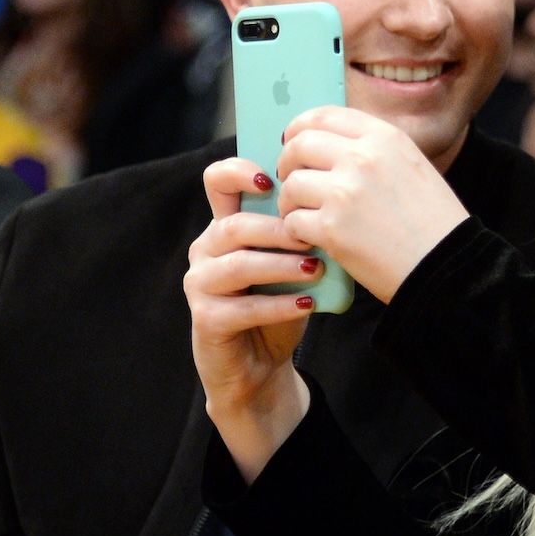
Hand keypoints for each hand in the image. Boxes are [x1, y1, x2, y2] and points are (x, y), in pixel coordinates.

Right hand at [184, 156, 316, 483]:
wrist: (262, 364)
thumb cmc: (282, 303)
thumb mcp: (295, 263)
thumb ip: (301, 235)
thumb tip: (333, 209)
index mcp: (227, 224)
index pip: (218, 181)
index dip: (240, 171)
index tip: (273, 179)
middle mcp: (206, 248)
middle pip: (235, 224)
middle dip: (279, 229)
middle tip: (315, 236)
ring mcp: (201, 284)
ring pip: (238, 263)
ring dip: (281, 265)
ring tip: (316, 270)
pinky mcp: (205, 319)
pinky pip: (242, 307)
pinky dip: (279, 305)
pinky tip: (307, 305)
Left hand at [278, 106, 469, 302]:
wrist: (446, 264)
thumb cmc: (434, 221)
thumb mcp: (411, 164)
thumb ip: (373, 149)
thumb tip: (326, 147)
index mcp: (384, 137)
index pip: (323, 116)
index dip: (299, 129)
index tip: (293, 143)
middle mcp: (362, 157)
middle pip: (299, 145)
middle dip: (287, 164)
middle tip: (292, 182)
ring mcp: (344, 192)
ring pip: (291, 184)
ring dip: (291, 202)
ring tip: (305, 215)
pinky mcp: (332, 228)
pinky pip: (293, 221)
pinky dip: (297, 232)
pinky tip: (312, 239)